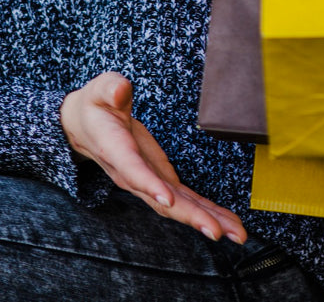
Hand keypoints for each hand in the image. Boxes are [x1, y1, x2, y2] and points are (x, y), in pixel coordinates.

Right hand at [60, 71, 246, 243]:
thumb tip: (120, 90)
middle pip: (161, 200)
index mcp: (116, 150)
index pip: (132, 170)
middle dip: (190, 216)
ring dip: (206, 220)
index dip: (149, 184)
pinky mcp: (162, 179)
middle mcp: (132, 174)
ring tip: (236, 234)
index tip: (167, 199)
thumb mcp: (100, 89)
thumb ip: (110, 88)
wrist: (87, 126)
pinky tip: (228, 222)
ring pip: (177, 206)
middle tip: (217, 231)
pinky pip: (185, 199)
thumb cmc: (97, 105)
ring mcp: (149, 180)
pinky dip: (207, 211)